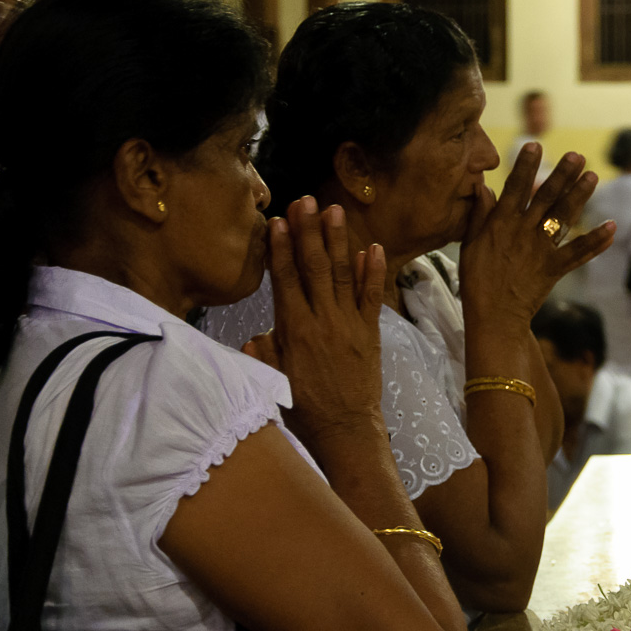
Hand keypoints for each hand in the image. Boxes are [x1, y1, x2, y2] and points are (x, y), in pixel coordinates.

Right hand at [263, 196, 386, 448]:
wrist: (346, 430)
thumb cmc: (305, 409)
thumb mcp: (273, 381)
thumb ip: (265, 352)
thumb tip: (256, 335)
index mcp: (294, 330)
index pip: (285, 280)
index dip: (281, 249)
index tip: (279, 221)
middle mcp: (322, 321)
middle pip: (314, 268)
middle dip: (309, 232)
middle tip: (307, 200)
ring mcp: (349, 324)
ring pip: (344, 274)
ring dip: (340, 241)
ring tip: (336, 210)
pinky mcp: (370, 332)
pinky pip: (372, 296)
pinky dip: (374, 271)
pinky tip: (373, 246)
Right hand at [459, 143, 614, 327]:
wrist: (493, 317)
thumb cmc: (477, 281)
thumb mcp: (469, 245)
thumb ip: (479, 216)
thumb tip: (483, 188)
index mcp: (501, 225)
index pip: (514, 189)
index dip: (525, 167)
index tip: (534, 145)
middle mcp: (523, 233)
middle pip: (546, 198)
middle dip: (562, 175)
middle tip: (577, 156)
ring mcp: (541, 250)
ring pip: (563, 218)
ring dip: (580, 197)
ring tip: (593, 177)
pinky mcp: (554, 268)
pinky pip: (578, 253)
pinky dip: (596, 241)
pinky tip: (612, 228)